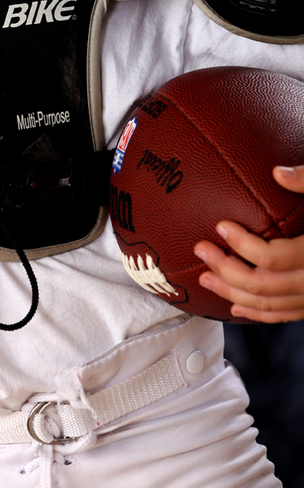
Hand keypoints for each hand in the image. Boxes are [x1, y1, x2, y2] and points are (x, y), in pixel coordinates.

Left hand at [194, 165, 303, 322]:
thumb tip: (278, 172)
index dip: (243, 244)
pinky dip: (258, 313)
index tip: (221, 226)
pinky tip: (236, 306)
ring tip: (205, 277)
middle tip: (202, 249)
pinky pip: (284, 315)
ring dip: (233, 294)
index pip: (273, 258)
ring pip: (270, 305)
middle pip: (264, 284)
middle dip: (227, 269)